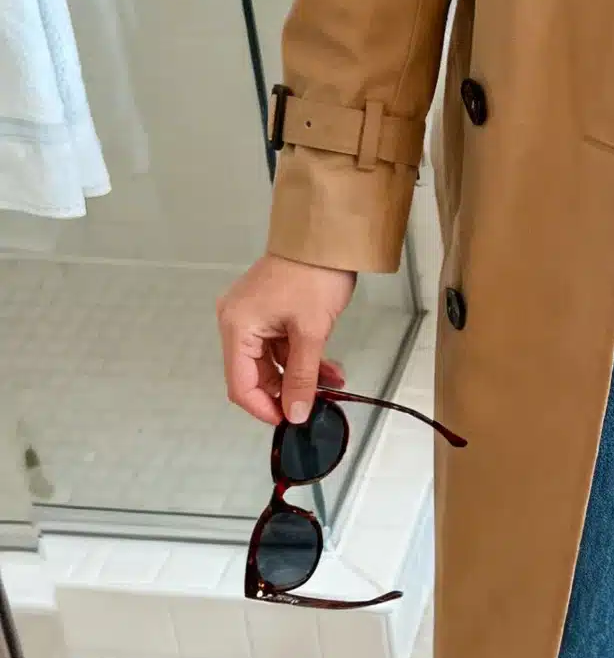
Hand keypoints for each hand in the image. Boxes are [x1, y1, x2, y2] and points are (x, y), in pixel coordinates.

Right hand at [218, 254, 354, 428]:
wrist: (325, 236)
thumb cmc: (314, 275)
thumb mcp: (310, 332)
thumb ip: (302, 376)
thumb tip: (296, 413)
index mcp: (237, 327)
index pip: (240, 384)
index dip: (263, 408)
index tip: (290, 421)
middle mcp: (236, 323)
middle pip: (254, 375)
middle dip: (285, 393)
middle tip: (315, 407)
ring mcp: (252, 317)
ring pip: (271, 363)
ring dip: (299, 376)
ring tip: (332, 386)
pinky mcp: (268, 312)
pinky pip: (280, 346)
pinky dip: (301, 359)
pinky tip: (328, 369)